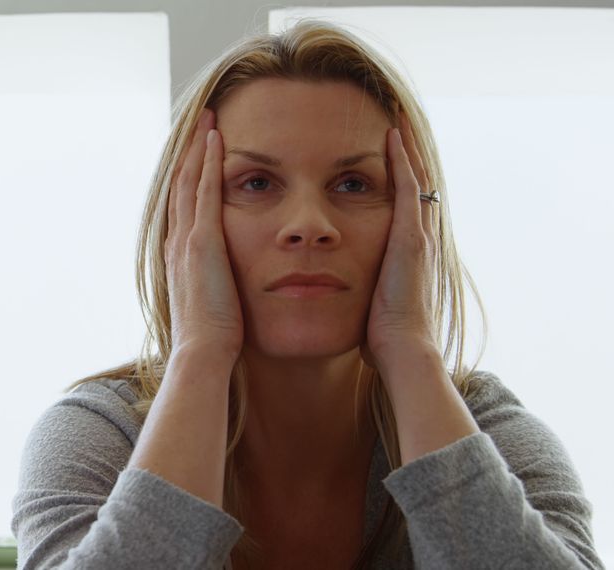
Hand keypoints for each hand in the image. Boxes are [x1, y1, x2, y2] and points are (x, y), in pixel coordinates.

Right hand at [165, 109, 244, 360]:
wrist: (202, 353)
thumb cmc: (212, 341)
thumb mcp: (212, 307)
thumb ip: (216, 289)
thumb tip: (224, 289)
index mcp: (180, 257)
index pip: (183, 206)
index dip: (189, 177)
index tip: (198, 154)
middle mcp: (177, 242)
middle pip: (181, 185)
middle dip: (190, 152)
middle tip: (201, 122)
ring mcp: (187, 239)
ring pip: (189, 180)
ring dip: (198, 147)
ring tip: (208, 118)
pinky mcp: (203, 240)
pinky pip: (205, 190)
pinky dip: (209, 162)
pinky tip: (218, 139)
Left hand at [360, 111, 439, 370]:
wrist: (400, 350)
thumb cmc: (379, 334)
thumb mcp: (367, 299)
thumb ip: (358, 285)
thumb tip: (334, 285)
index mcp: (406, 252)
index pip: (401, 204)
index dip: (395, 177)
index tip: (382, 152)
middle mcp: (418, 238)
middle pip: (414, 184)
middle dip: (404, 154)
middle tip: (394, 121)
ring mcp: (418, 236)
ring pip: (414, 179)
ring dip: (404, 148)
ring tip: (394, 117)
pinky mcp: (412, 238)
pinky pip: (408, 188)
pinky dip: (401, 161)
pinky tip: (391, 136)